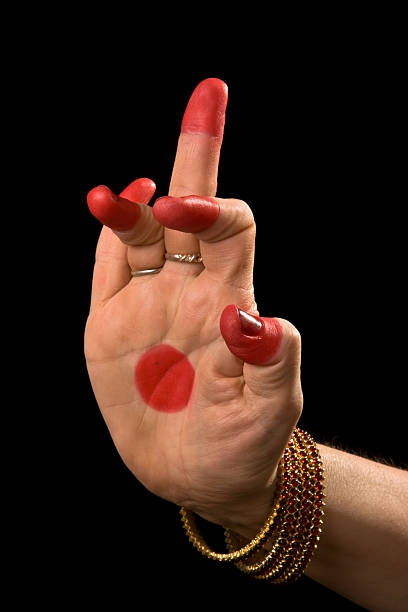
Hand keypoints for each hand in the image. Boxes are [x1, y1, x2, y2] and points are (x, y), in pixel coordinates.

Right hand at [85, 78, 302, 533]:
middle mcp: (191, 289)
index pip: (231, 229)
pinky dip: (108, 238)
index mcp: (232, 300)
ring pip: (142, 234)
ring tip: (118, 193)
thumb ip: (275, 365)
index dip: (217, 209)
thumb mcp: (273, 412)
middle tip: (208, 94)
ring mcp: (148, 304)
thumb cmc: (244, 443)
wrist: (195, 474)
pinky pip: (108, 270)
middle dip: (197, 155)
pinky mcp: (110, 325)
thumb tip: (250, 320)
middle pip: (192, 210)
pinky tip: (109, 207)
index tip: (192, 213)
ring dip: (132, 206)